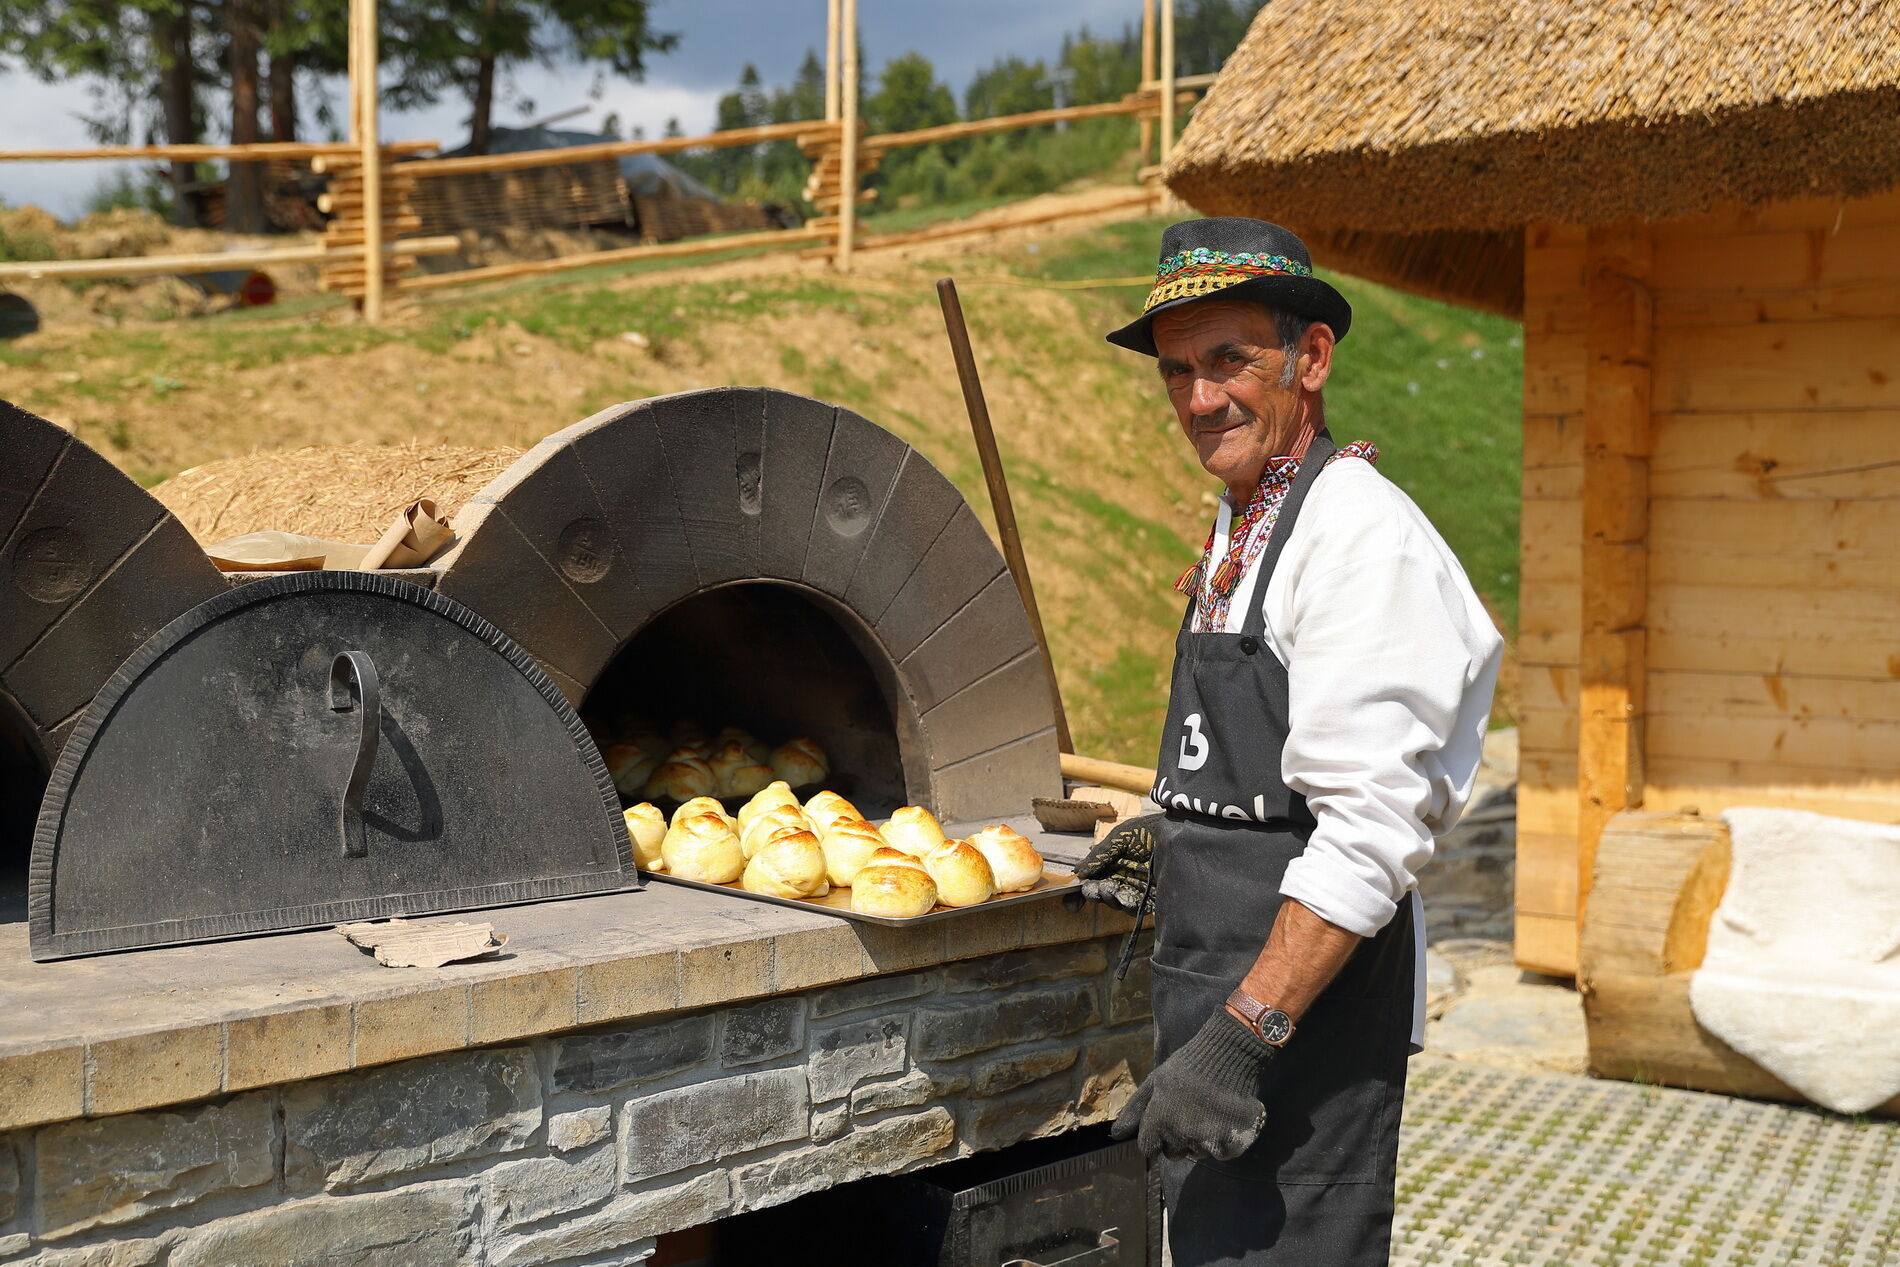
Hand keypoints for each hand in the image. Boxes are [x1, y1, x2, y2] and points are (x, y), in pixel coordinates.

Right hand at [1075, 813, 1161, 913]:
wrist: (1177, 834)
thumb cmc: (1148, 831)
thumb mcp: (1120, 837)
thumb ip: (1099, 854)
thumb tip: (1078, 871)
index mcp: (1113, 862)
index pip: (1094, 879)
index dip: (1082, 891)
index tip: (1071, 904)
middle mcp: (1124, 877)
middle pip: (1102, 893)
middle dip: (1095, 894)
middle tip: (1093, 889)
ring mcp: (1138, 889)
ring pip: (1116, 903)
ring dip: (1109, 899)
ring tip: (1109, 890)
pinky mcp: (1152, 900)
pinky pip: (1135, 909)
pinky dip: (1127, 905)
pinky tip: (1125, 896)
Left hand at [1110, 1008, 1277, 1161]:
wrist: (1228, 1055)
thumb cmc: (1187, 1067)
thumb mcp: (1155, 1082)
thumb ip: (1135, 1110)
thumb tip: (1116, 1135)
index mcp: (1160, 1121)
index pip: (1148, 1148)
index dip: (1155, 1136)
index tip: (1166, 1122)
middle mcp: (1182, 1136)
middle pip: (1174, 1153)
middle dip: (1178, 1139)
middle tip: (1189, 1115)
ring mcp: (1209, 1141)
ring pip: (1199, 1153)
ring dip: (1202, 1139)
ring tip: (1209, 1112)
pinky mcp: (1233, 1144)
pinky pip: (1223, 1153)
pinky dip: (1225, 1141)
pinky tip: (1225, 1119)